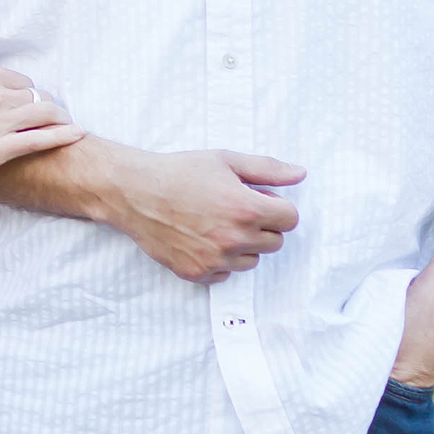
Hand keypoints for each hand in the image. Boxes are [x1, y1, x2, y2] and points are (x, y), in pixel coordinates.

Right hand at [0, 49, 81, 175]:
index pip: (21, 81)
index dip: (26, 93)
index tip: (27, 103)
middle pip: (37, 96)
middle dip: (46, 104)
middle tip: (50, 116)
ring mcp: (1, 122)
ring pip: (45, 113)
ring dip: (60, 117)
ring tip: (66, 124)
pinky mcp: (0, 148)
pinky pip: (40, 139)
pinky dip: (63, 135)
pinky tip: (77, 134)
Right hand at [93, 144, 305, 282]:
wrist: (133, 192)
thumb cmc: (178, 172)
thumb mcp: (224, 160)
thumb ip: (267, 169)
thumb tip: (300, 174)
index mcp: (247, 209)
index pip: (290, 219)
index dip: (276, 206)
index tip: (257, 199)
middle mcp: (235, 239)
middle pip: (275, 242)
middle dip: (261, 226)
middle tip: (233, 209)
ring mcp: (216, 260)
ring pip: (252, 260)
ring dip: (242, 245)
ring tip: (215, 223)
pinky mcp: (198, 273)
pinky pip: (225, 273)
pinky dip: (219, 260)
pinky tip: (200, 238)